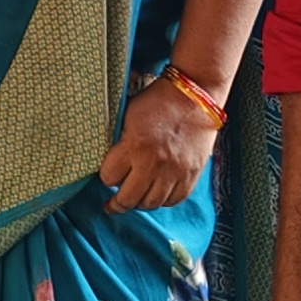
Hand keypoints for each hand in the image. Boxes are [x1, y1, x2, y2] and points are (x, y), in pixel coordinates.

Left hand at [96, 79, 217, 210]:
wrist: (194, 96)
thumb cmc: (157, 101)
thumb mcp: (129, 116)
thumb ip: (119, 143)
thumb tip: (109, 165)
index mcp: (134, 145)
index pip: (108, 177)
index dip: (105, 176)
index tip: (108, 174)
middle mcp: (154, 163)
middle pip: (128, 199)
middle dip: (117, 202)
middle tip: (112, 203)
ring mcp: (175, 171)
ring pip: (151, 203)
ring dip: (140, 202)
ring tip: (136, 196)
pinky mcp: (191, 174)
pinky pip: (174, 200)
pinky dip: (163, 200)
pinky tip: (156, 192)